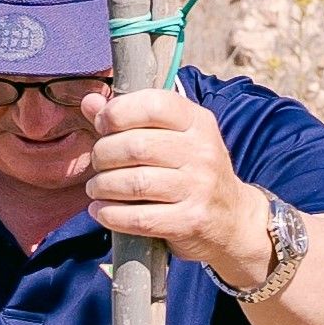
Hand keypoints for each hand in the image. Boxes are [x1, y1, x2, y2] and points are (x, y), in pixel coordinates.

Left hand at [84, 86, 265, 279]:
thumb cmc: (192, 172)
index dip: (118, 112)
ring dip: (103, 186)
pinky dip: (111, 214)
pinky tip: (101, 211)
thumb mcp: (172, 138)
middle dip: (104, 154)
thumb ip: (130, 119)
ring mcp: (198, 188)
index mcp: (197, 122)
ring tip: (96, 188)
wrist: (232, 220)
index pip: (154, 105)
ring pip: (134, 183)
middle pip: (136, 146)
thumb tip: (90, 103)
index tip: (102, 125)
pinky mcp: (190, 221)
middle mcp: (202, 152)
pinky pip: (139, 218)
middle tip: (98, 163)